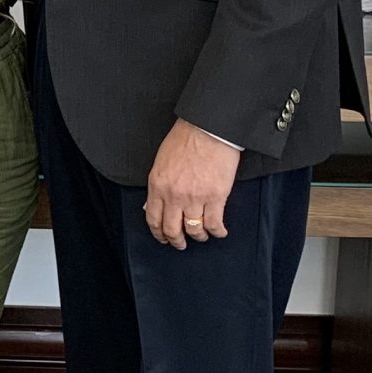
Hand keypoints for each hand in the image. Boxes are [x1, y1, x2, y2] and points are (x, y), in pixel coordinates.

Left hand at [144, 119, 235, 248]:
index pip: (153, 219)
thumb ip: (157, 186)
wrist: (208, 129)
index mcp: (158, 185)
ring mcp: (195, 198)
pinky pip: (215, 223)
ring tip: (201, 236)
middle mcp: (174, 195)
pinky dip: (218, 232)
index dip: (158, 234)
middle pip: (172, 229)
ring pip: (194, 230)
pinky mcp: (215, 197)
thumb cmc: (186, 139)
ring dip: (198, 237)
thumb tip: (151, 205)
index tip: (163, 238)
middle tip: (181, 244)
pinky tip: (220, 232)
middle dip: (176, 241)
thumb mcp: (161, 162)